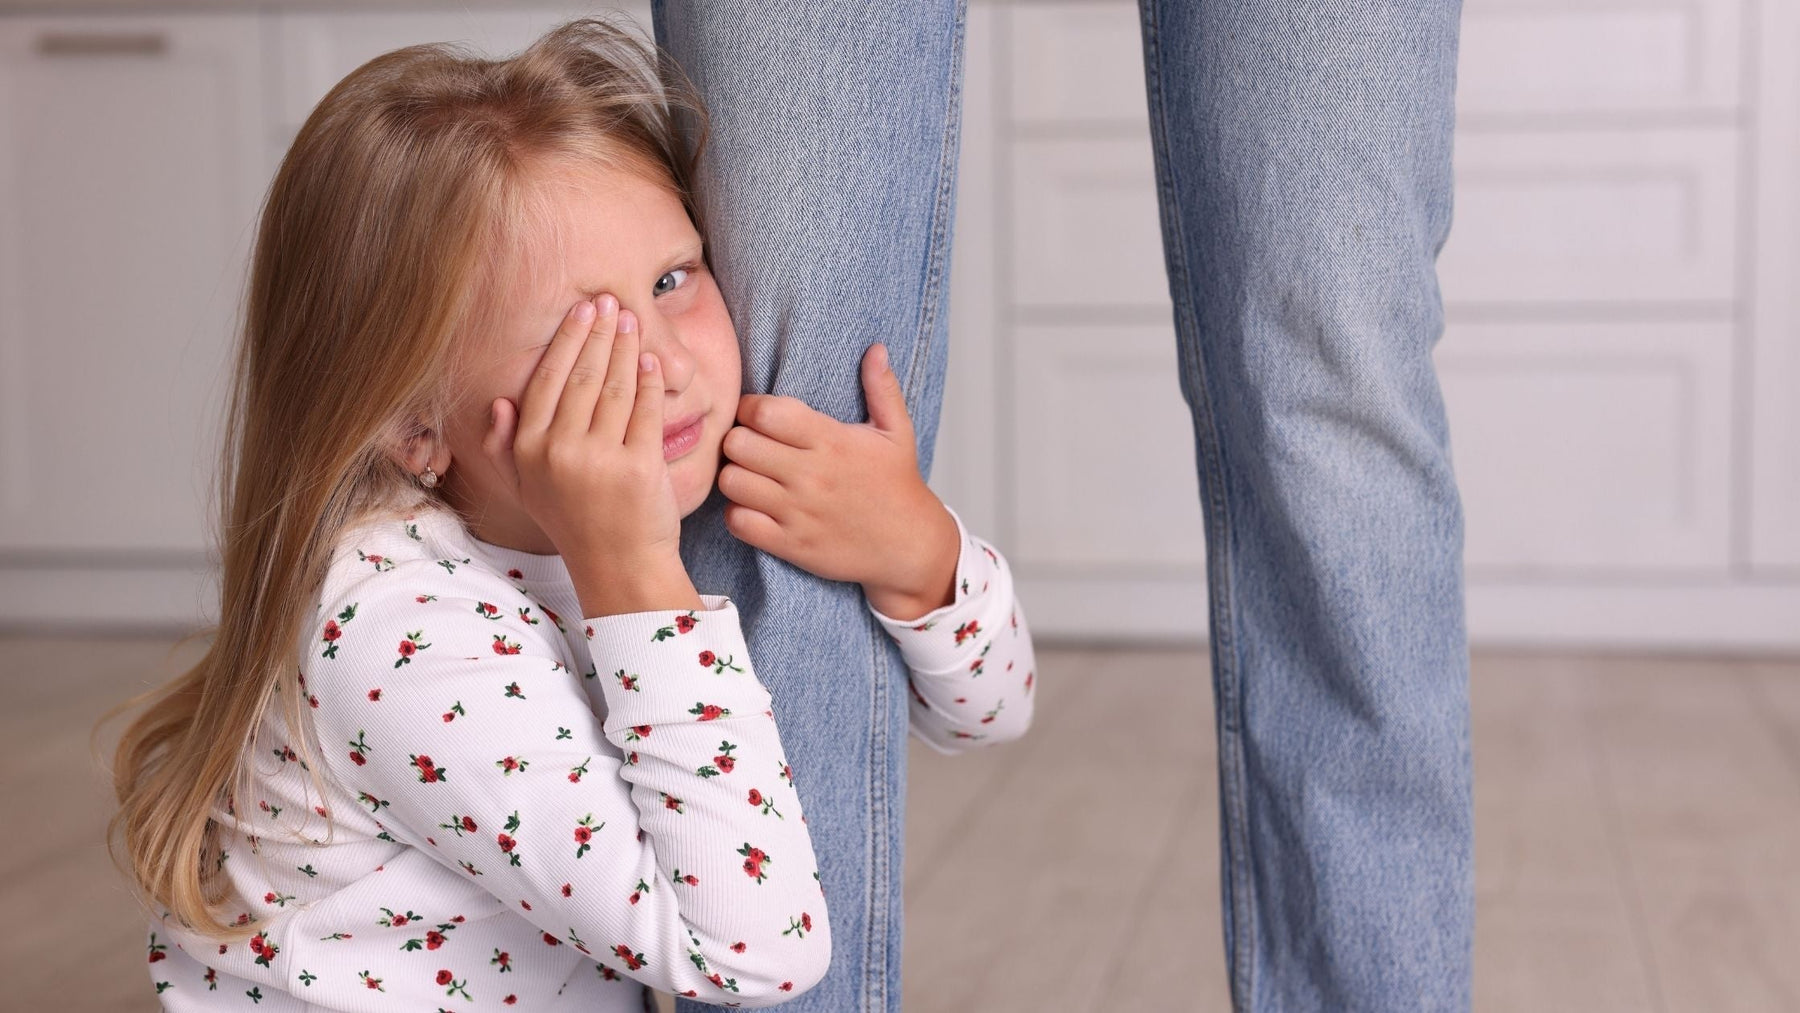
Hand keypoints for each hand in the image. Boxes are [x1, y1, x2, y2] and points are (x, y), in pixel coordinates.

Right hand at [483, 296, 698, 615]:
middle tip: (612, 302)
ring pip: (615, 388)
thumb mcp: (524, 489)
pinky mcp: (639, 468)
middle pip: (583, 377)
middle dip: (599, 333)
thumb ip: (501, 448)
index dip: (566, 342)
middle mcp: (560, 453)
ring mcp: (600, 460)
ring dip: (626, 348)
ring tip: (633, 321)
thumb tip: (498, 402)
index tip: (581, 312)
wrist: (619, 566)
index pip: (547, 382)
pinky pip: (645, 412)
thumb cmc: (573, 523)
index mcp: (530, 451)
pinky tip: (652, 360)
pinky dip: (650, 382)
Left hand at [718, 343, 958, 620]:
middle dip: (738, 439)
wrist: (909, 546)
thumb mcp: (898, 432)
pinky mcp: (791, 544)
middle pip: (738, 444)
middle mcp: (811, 475)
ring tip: (751, 475)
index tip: (759, 415)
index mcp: (831, 441)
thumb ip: (882, 388)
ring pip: (731, 482)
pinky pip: (738, 522)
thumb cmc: (898, 486)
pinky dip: (738, 514)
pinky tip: (754, 507)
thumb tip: (876, 349)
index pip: (764, 412)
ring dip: (735, 475)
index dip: (751, 408)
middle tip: (750, 445)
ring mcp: (798, 512)